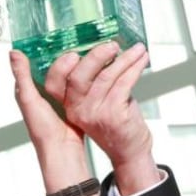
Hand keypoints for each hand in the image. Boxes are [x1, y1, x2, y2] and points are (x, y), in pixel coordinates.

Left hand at [10, 50, 88, 190]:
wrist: (63, 152)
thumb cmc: (42, 130)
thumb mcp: (29, 100)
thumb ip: (22, 76)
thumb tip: (14, 52)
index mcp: (31, 88)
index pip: (39, 61)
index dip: (49, 48)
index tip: (62, 37)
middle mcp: (46, 91)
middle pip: (58, 65)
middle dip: (71, 53)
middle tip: (84, 41)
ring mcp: (62, 97)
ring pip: (72, 73)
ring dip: (83, 64)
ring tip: (94, 51)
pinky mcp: (76, 104)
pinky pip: (82, 85)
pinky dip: (90, 76)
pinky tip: (99, 69)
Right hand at [44, 42, 159, 195]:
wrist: (129, 150)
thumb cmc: (114, 122)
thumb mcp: (95, 104)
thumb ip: (91, 83)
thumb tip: (101, 50)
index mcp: (70, 106)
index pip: (53, 84)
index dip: (60, 66)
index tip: (74, 52)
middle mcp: (78, 111)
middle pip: (78, 77)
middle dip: (96, 56)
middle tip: (111, 45)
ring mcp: (96, 114)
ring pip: (106, 76)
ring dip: (124, 59)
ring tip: (136, 50)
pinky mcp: (115, 114)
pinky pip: (124, 83)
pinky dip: (135, 67)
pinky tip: (141, 59)